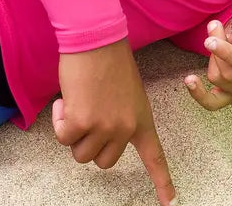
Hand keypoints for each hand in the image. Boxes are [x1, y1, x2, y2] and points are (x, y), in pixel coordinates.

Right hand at [53, 40, 174, 204]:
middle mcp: (126, 128)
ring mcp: (105, 127)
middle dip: (90, 145)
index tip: (171, 203)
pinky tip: (67, 100)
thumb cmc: (110, 63)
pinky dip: (60, 120)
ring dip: (73, 132)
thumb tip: (98, 135)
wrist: (98, 41)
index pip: (154, 157)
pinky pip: (63, 137)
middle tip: (88, 117)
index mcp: (142, 120)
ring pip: (80, 152)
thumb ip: (119, 119)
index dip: (162, 182)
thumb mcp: (127, 95)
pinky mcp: (82, 122)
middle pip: (103, 161)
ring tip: (79, 102)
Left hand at [184, 1, 231, 110]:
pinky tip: (190, 80)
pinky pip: (213, 103)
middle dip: (216, 50)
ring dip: (213, 58)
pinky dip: (199, 94)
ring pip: (219, 80)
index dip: (228, 54)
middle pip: (230, 73)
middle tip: (215, 27)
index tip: (209, 41)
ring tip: (220, 42)